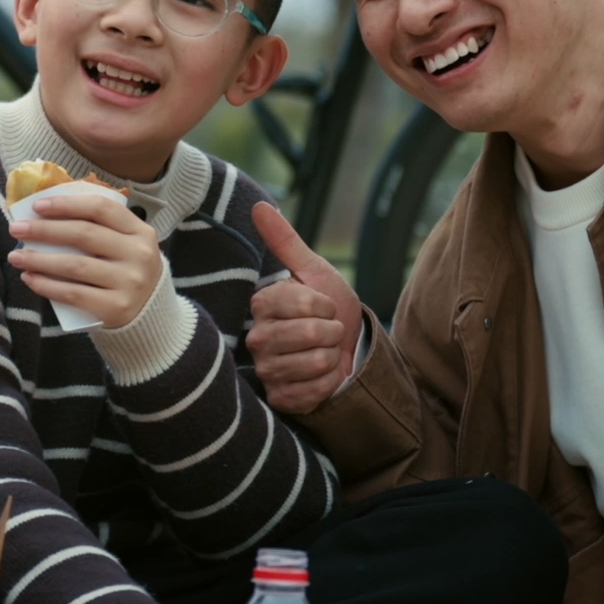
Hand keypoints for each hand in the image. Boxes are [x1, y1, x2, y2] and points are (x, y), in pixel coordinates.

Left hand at [8, 194, 162, 329]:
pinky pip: (74, 294)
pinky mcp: (116, 308)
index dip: (67, 204)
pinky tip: (30, 279)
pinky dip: (47, 286)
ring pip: (75, 265)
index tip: (37, 206)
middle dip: (45, 230)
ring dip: (39, 259)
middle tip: (16, 229)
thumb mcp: (125, 244)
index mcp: (140, 231)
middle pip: (84, 234)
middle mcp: (138, 254)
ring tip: (15, 256)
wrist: (149, 316)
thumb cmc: (125, 271)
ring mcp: (129, 282)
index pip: (100, 208)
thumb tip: (44, 213)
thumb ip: (97, 227)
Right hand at [247, 202, 363, 413]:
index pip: (301, 303)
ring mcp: (266, 369)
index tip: (324, 306)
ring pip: (313, 363)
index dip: (324, 305)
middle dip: (332, 332)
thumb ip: (285, 240)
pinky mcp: (279, 397)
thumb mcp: (313, 270)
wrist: (347, 349)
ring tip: (325, 352)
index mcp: (261, 305)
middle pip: (309, 334)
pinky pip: (313, 391)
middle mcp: (257, 338)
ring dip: (332, 357)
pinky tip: (324, 377)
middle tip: (327, 332)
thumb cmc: (329, 307)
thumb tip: (260, 205)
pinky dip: (329, 382)